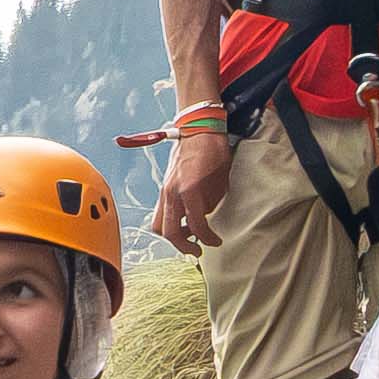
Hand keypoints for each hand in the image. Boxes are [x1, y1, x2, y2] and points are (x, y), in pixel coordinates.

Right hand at [151, 121, 232, 249]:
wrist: (199, 128)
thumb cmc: (214, 151)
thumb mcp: (220, 182)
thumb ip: (210, 205)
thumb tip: (203, 220)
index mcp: (189, 191)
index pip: (196, 227)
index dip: (208, 239)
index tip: (216, 242)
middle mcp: (172, 193)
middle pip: (169, 232)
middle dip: (183, 246)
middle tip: (197, 250)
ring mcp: (165, 190)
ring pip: (158, 224)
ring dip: (172, 234)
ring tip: (188, 236)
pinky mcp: (163, 187)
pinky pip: (161, 212)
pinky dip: (170, 221)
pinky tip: (184, 220)